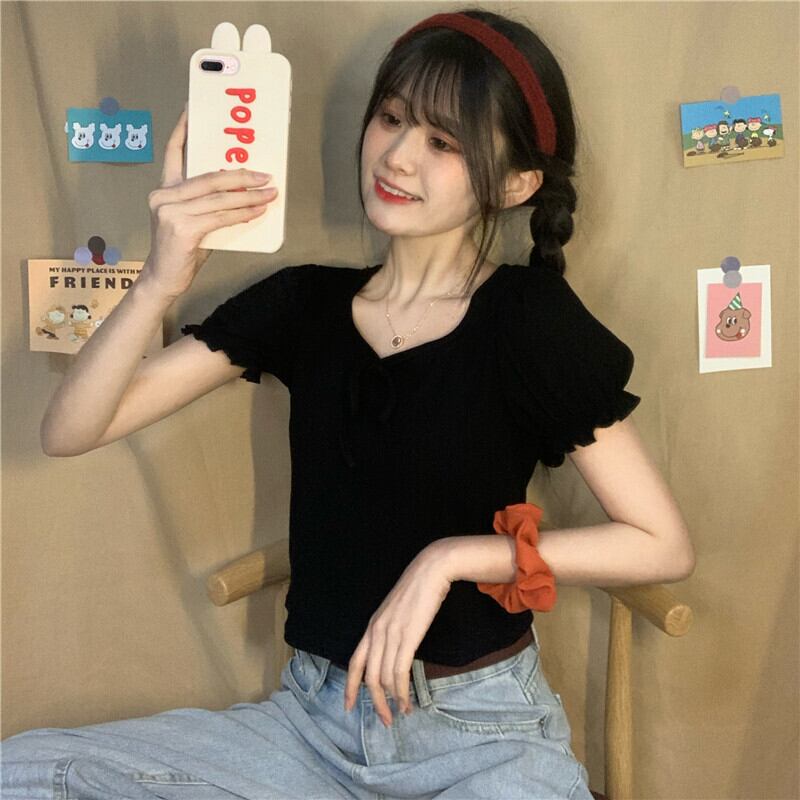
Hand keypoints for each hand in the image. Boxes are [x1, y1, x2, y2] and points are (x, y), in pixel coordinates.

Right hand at [143, 104, 278, 298]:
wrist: (163, 279)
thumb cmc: (181, 251)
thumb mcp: (194, 221)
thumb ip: (210, 204)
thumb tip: (244, 193)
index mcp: (164, 190)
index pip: (173, 152)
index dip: (183, 129)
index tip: (193, 108)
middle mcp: (163, 196)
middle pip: (209, 177)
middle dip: (241, 175)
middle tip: (265, 175)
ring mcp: (170, 212)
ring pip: (218, 198)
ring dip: (249, 197)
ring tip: (269, 194)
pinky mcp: (181, 229)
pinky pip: (220, 217)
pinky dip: (241, 214)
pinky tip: (257, 211)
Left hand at [343, 547, 451, 726]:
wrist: (430, 571)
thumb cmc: (417, 591)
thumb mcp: (395, 613)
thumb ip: (389, 632)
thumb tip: (392, 654)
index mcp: (371, 627)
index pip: (354, 663)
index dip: (350, 687)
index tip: (348, 707)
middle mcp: (376, 633)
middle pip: (368, 677)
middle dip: (375, 703)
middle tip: (385, 720)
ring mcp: (391, 634)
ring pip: (384, 678)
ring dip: (392, 700)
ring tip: (401, 713)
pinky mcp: (407, 637)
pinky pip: (399, 672)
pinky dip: (402, 691)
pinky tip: (407, 700)